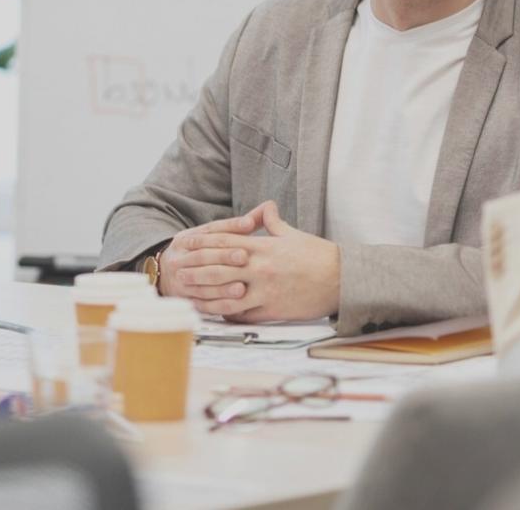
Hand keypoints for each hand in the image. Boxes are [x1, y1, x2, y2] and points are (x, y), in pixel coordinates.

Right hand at [156, 205, 269, 298]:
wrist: (165, 276)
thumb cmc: (199, 254)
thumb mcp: (208, 237)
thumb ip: (235, 227)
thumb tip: (263, 210)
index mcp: (186, 239)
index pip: (209, 231)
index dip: (229, 228)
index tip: (249, 226)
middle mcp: (179, 258)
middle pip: (203, 255)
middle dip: (224, 256)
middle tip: (245, 257)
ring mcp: (180, 279)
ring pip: (201, 280)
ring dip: (222, 285)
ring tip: (242, 286)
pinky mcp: (185, 299)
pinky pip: (202, 303)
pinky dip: (219, 303)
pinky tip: (235, 305)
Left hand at [170, 201, 339, 322]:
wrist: (341, 279)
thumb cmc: (318, 255)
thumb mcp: (293, 234)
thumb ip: (273, 222)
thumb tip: (265, 207)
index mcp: (264, 247)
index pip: (226, 242)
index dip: (202, 243)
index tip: (186, 245)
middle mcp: (261, 267)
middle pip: (220, 267)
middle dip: (197, 270)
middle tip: (178, 273)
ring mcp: (265, 289)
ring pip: (227, 292)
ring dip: (206, 294)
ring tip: (190, 296)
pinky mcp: (272, 309)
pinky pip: (244, 313)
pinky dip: (228, 313)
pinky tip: (216, 313)